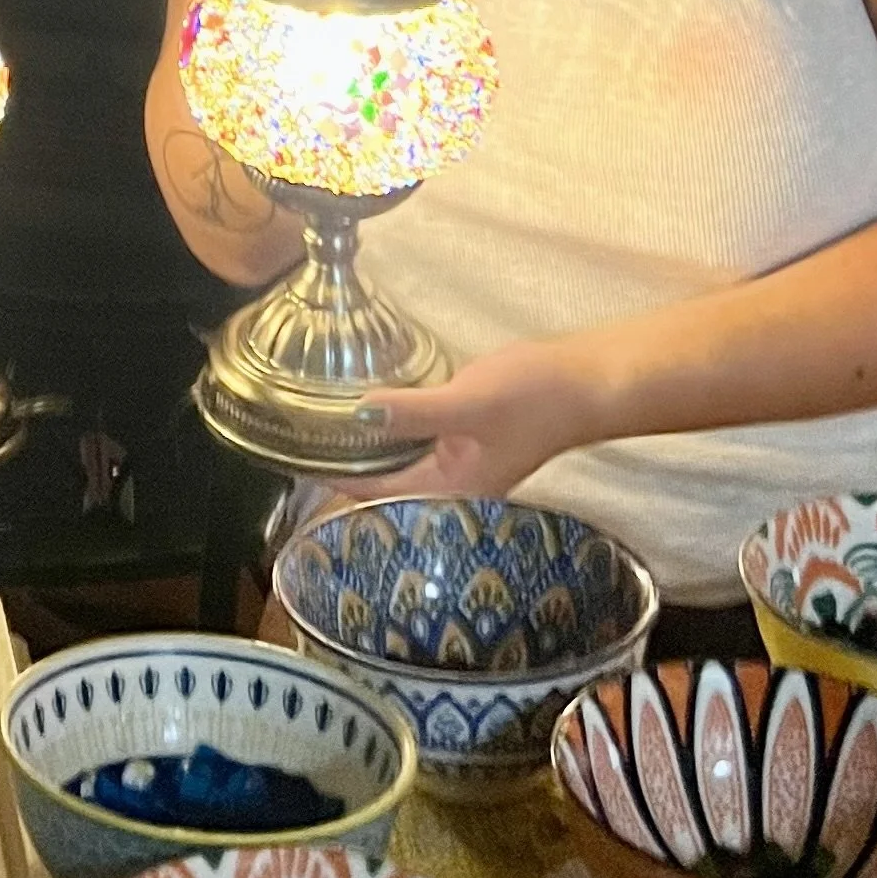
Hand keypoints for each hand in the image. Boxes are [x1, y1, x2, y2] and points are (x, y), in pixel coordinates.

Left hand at [317, 338, 601, 508]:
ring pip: (400, 462)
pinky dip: (391, 430)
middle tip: (294, 438)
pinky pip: (417, 441)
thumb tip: (355, 416)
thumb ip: (411, 413)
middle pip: (383, 485)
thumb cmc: (533, 400)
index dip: (331, 479)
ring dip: (366, 449)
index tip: (290, 459)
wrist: (586, 383)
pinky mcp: (467, 437)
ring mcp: (461, 462)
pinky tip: (372, 409)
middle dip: (343, 466)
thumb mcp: (466, 404)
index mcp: (449, 492)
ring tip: (319, 426)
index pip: (375, 494)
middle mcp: (451, 486)